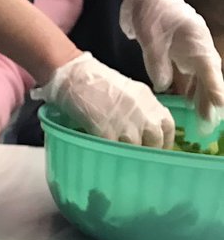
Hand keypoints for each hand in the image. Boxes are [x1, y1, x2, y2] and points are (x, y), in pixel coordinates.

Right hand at [34, 52, 174, 147]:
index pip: (167, 124)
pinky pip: (115, 150)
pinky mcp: (106, 130)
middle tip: (142, 160)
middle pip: (155, 139)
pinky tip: (109, 159)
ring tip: (124, 162)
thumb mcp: (126, 90)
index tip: (158, 149)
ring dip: (131, 156)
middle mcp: (141, 109)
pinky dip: (113, 156)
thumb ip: (139, 108)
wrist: (73, 76)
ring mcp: (124, 120)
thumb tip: (142, 128)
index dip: (164, 141)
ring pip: (137, 147)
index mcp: (147, 98)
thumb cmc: (94, 82)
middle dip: (149, 151)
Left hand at [121, 0, 223, 121]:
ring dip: (202, 97)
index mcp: (196, 39)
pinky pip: (190, 76)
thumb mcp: (150, 36)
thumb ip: (157, 61)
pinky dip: (191, 90)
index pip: (208, 66)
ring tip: (203, 120)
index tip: (219, 103)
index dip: (214, 86)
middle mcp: (198, 46)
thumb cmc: (151, 12)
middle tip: (210, 122)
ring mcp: (191, 51)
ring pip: (201, 77)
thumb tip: (164, 85)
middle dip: (210, 98)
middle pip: (208, 75)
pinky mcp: (182, 55)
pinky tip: (190, 104)